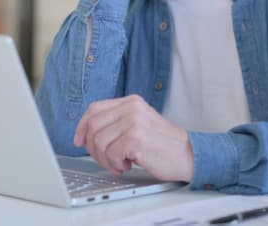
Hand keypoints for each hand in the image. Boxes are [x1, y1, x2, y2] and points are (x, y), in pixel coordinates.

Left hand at [74, 95, 193, 181]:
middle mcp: (131, 108)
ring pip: (99, 141)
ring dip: (106, 159)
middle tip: (107, 160)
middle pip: (93, 126)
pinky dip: (116, 164)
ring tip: (121, 163)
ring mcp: (134, 121)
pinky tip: (129, 165)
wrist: (188, 155)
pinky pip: (111, 153)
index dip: (82, 126)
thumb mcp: (138, 124)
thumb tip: (85, 134)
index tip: (79, 141)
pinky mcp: (136, 138)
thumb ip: (116, 123)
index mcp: (130, 102)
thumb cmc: (161, 144)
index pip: (94, 109)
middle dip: (94, 149)